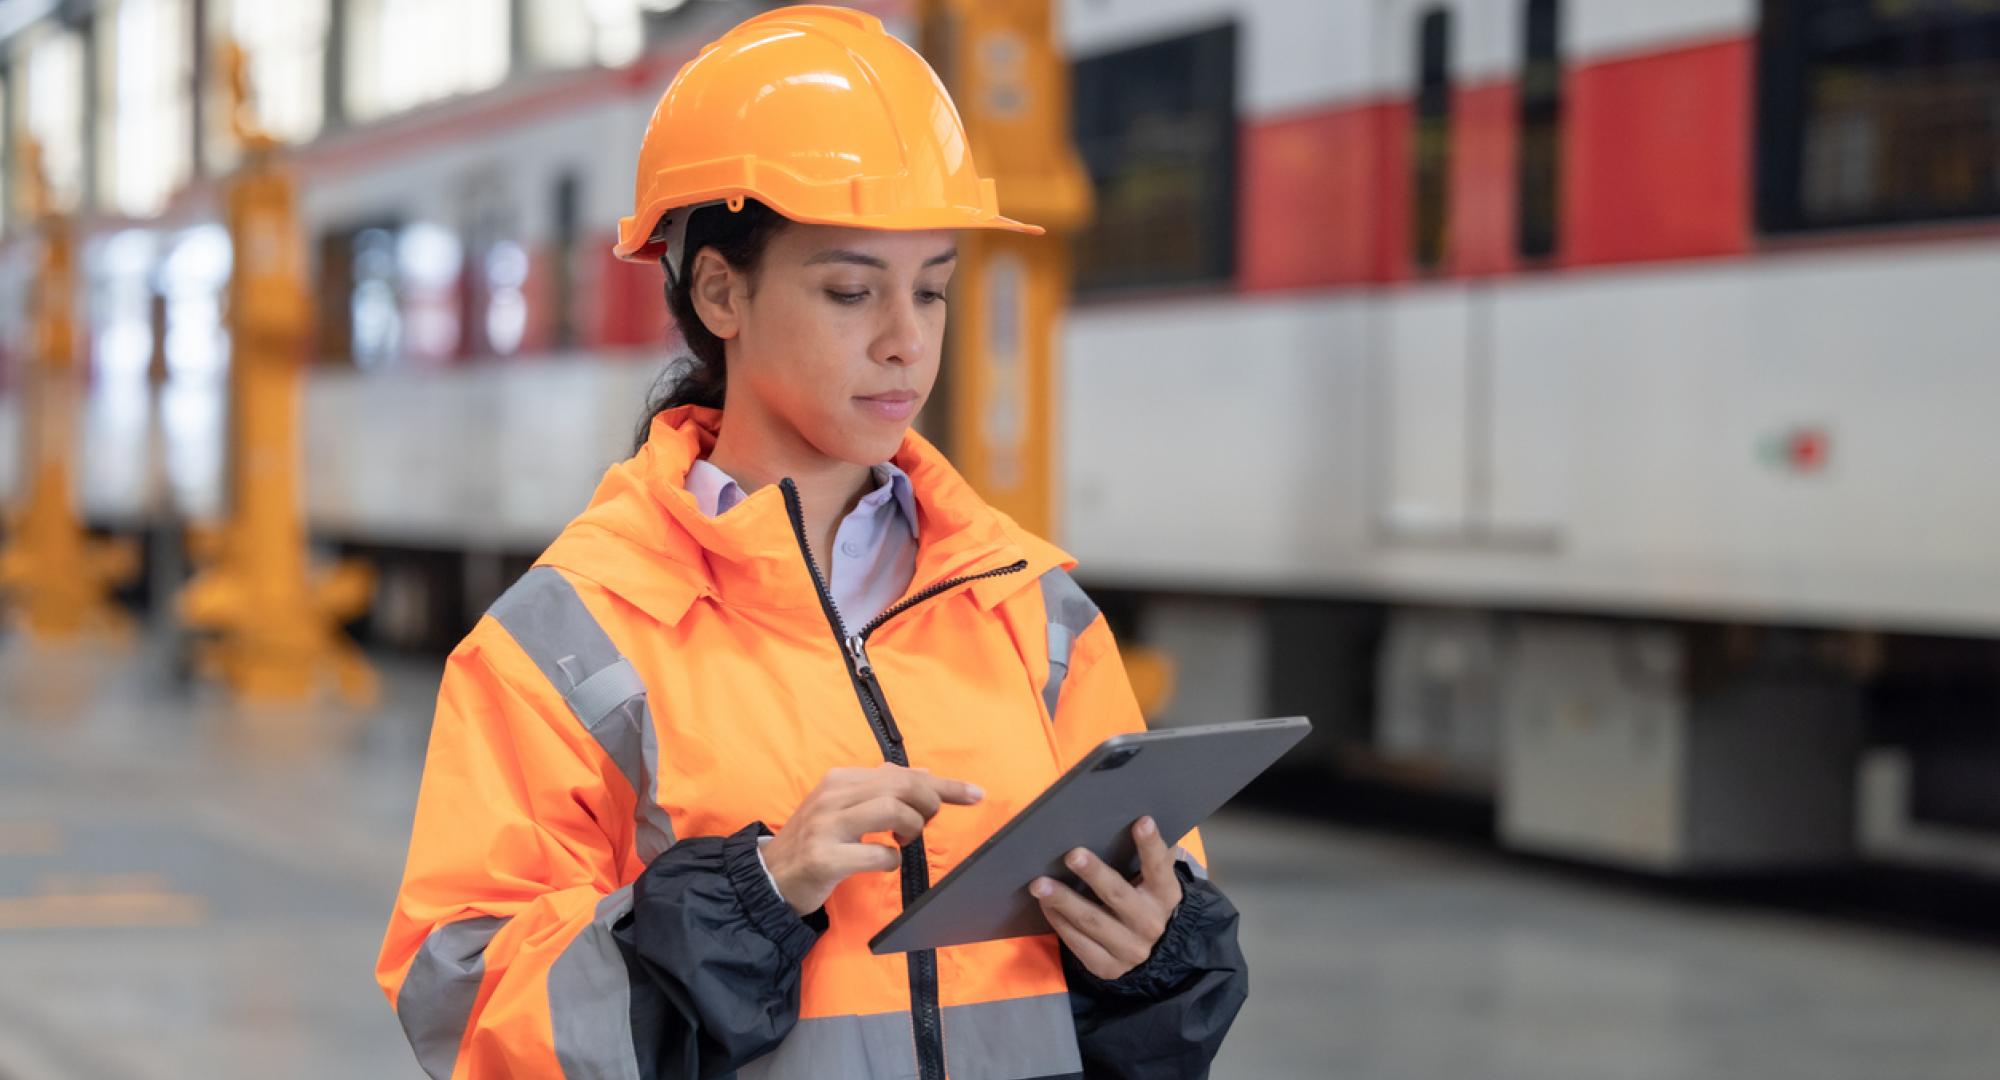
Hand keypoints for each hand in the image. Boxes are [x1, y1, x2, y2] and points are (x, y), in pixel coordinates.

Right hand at [763, 764, 982, 914]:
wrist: (770, 876)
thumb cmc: (815, 841)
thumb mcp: (844, 807)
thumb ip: (882, 789)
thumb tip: (925, 774)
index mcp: (840, 780)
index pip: (901, 772)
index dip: (944, 784)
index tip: (976, 794)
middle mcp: (833, 797)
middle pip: (900, 785)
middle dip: (929, 803)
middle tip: (928, 822)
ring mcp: (827, 827)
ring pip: (891, 809)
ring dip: (911, 827)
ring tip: (904, 839)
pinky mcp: (825, 858)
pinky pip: (877, 854)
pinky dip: (892, 859)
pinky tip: (884, 862)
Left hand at [1029, 816, 1182, 979]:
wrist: (1154, 956)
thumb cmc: (1146, 902)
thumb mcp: (1156, 883)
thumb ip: (1153, 856)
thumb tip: (1140, 819)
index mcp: (1165, 896)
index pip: (1160, 868)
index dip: (1151, 846)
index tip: (1142, 822)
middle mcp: (1150, 924)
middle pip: (1118, 896)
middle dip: (1094, 874)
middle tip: (1072, 854)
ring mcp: (1129, 949)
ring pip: (1092, 922)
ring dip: (1063, 901)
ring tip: (1039, 884)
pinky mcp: (1107, 966)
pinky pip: (1078, 943)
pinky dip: (1059, 921)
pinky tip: (1045, 904)